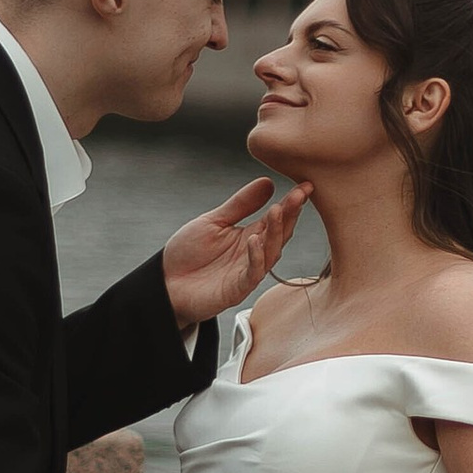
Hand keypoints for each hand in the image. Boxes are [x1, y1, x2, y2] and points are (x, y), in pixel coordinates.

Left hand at [163, 176, 309, 336]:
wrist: (166, 283)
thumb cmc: (189, 254)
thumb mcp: (214, 221)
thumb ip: (241, 204)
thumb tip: (268, 182)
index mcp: (250, 236)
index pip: (276, 218)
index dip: (291, 203)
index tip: (305, 186)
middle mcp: (253, 254)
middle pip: (279, 234)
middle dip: (290, 214)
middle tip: (298, 195)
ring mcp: (247, 272)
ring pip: (270, 253)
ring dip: (275, 232)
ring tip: (277, 211)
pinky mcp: (236, 289)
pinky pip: (252, 273)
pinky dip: (255, 257)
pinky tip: (255, 240)